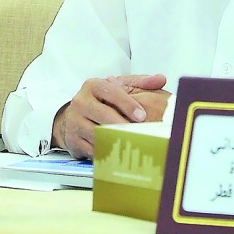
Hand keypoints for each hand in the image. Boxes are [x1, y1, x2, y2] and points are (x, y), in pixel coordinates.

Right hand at [53, 74, 168, 159]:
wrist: (74, 117)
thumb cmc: (101, 102)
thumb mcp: (118, 88)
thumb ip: (140, 83)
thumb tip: (160, 79)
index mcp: (93, 86)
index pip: (111, 92)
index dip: (128, 104)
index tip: (142, 115)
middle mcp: (81, 102)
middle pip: (104, 115)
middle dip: (124, 125)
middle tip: (140, 133)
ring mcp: (75, 122)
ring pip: (98, 134)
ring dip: (116, 140)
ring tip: (132, 144)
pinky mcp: (73, 140)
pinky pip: (93, 149)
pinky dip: (108, 153)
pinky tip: (120, 154)